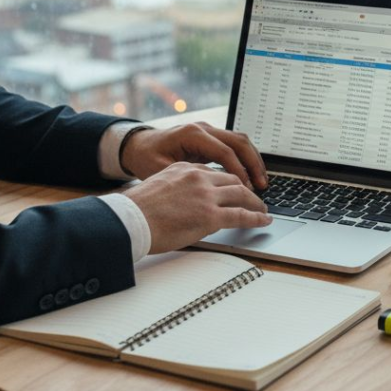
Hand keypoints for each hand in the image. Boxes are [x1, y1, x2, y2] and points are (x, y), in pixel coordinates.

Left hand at [121, 122, 267, 189]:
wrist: (137, 145)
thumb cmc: (145, 158)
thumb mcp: (160, 170)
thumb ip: (186, 178)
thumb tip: (211, 194)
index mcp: (192, 134)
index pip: (224, 152)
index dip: (238, 171)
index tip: (247, 190)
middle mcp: (204, 128)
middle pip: (239, 142)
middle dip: (253, 164)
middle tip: (262, 186)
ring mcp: (209, 130)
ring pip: (241, 141)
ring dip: (253, 161)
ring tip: (261, 182)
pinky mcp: (211, 136)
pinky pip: (234, 145)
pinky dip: (245, 159)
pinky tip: (250, 175)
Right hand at [123, 162, 271, 253]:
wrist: (127, 221)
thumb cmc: (135, 211)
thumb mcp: (158, 186)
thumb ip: (177, 188)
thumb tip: (186, 201)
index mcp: (185, 169)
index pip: (214, 173)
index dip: (228, 182)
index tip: (235, 188)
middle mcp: (198, 178)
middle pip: (232, 180)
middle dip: (247, 189)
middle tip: (255, 198)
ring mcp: (206, 196)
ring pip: (241, 194)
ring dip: (255, 203)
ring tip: (262, 210)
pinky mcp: (210, 215)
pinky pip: (241, 215)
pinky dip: (256, 218)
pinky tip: (263, 221)